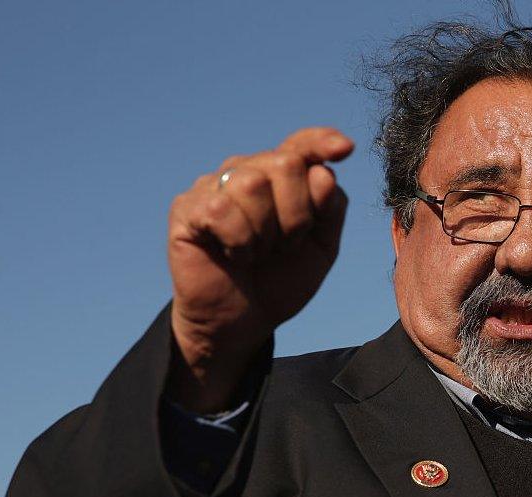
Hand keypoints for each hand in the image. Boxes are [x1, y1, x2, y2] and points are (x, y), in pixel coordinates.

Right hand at [166, 127, 352, 410]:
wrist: (245, 320)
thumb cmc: (282, 277)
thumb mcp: (323, 245)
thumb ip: (331, 208)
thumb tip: (324, 173)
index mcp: (283, 177)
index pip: (302, 144)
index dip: (321, 141)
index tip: (344, 149)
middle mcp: (248, 172)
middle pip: (285, 163)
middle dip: (297, 213)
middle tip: (286, 245)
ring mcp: (214, 186)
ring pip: (252, 184)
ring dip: (266, 232)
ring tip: (258, 252)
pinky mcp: (187, 208)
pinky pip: (222, 209)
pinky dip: (238, 241)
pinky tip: (234, 255)